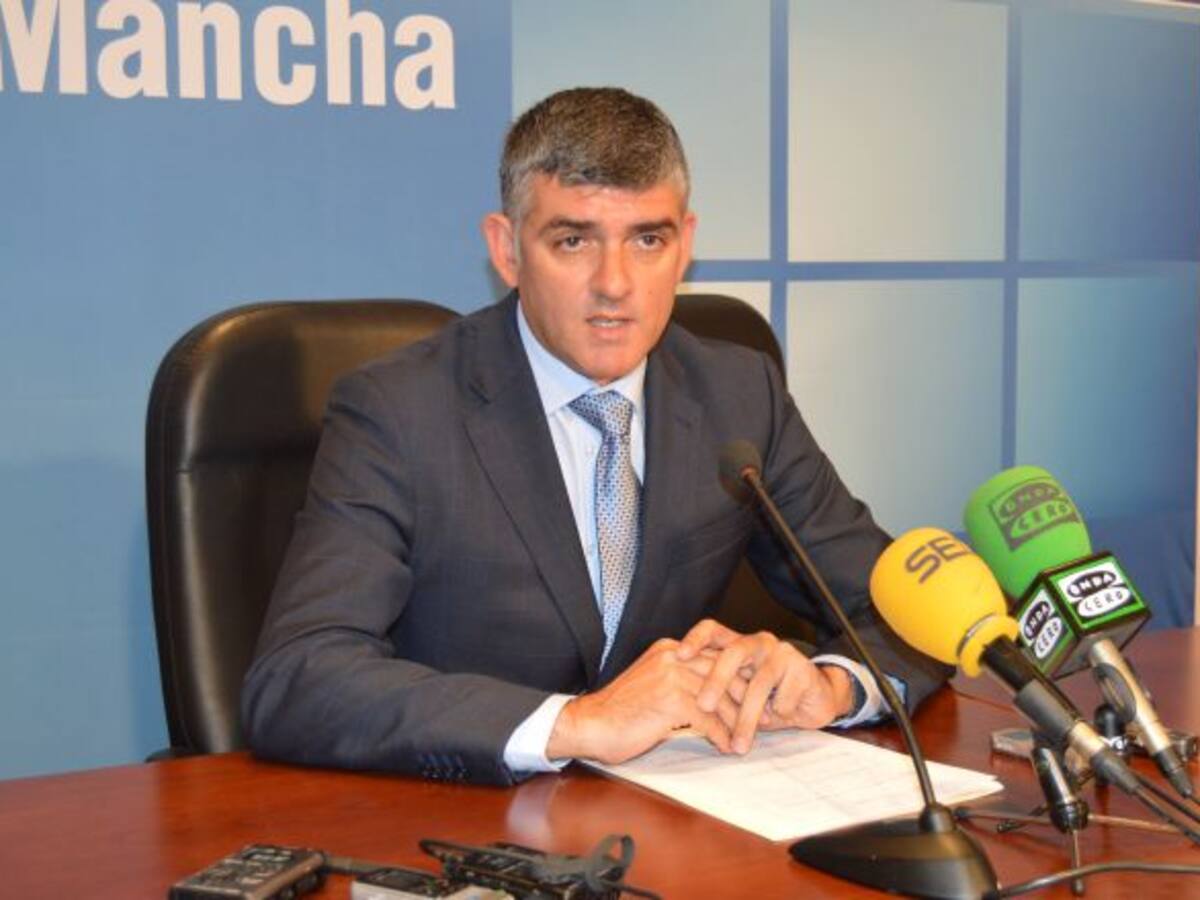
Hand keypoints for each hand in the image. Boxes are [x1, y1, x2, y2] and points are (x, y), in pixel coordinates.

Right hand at [546, 638, 743, 764]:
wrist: (590, 724)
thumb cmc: (620, 712)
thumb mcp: (653, 684)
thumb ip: (680, 681)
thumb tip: (712, 697)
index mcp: (670, 650)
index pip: (717, 657)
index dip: (738, 678)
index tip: (755, 698)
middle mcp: (673, 657)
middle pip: (725, 674)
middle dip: (746, 699)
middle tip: (763, 720)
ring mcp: (672, 676)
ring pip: (721, 699)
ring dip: (738, 722)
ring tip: (747, 740)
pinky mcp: (670, 700)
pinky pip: (709, 719)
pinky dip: (722, 735)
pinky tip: (727, 747)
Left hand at [677, 620, 855, 753]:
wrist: (817, 700)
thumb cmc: (770, 698)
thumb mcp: (738, 695)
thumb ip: (715, 694)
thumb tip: (677, 706)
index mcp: (739, 644)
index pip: (713, 630)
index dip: (695, 639)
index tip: (677, 656)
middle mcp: (759, 643)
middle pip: (734, 653)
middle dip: (717, 680)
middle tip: (704, 706)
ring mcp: (782, 654)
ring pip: (758, 683)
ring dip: (747, 718)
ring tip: (739, 745)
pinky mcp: (803, 670)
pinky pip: (783, 697)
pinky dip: (778, 714)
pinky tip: (780, 719)